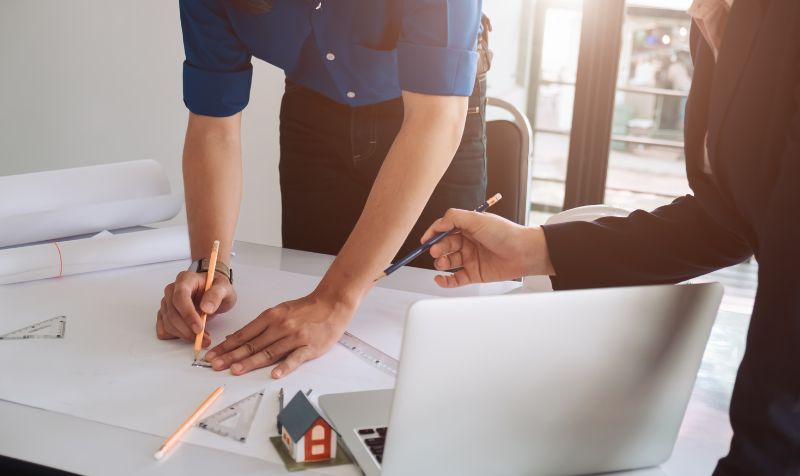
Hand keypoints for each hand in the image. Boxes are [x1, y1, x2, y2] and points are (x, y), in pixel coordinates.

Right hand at [156, 271, 236, 346]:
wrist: (213, 293)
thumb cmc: (217, 288)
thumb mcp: (224, 289)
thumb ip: (216, 295)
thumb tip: (206, 308)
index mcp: (185, 279)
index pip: (180, 297)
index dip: (188, 314)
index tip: (199, 328)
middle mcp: (172, 290)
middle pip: (173, 313)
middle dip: (187, 329)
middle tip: (204, 338)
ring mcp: (167, 303)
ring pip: (168, 323)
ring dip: (184, 334)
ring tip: (203, 337)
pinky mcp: (165, 314)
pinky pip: (164, 329)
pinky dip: (176, 336)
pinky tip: (190, 335)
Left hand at [204, 290, 353, 377]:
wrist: (332, 303)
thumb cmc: (306, 309)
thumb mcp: (280, 310)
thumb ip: (261, 325)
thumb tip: (237, 337)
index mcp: (272, 316)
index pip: (245, 334)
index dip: (227, 345)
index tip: (213, 354)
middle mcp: (281, 326)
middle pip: (253, 344)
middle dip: (231, 356)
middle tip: (216, 364)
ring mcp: (295, 337)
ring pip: (269, 352)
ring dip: (251, 362)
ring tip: (235, 370)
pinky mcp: (310, 346)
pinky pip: (295, 358)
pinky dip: (285, 366)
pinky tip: (275, 374)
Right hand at [421, 209, 553, 287]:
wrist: (524, 252)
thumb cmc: (505, 233)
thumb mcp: (477, 219)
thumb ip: (454, 218)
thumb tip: (438, 224)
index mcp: (468, 227)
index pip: (444, 229)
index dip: (433, 234)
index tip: (425, 240)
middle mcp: (468, 242)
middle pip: (444, 246)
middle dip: (437, 249)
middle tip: (435, 251)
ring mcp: (471, 258)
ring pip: (447, 262)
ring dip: (440, 262)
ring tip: (442, 262)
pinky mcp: (474, 274)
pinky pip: (455, 279)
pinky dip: (445, 281)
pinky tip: (440, 279)